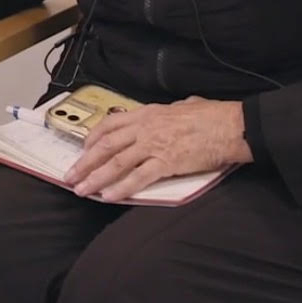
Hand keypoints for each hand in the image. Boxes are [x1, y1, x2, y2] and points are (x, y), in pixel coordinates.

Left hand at [63, 98, 249, 202]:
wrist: (231, 126)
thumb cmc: (212, 116)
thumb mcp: (184, 106)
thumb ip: (172, 110)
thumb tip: (175, 109)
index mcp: (147, 113)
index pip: (110, 125)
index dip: (92, 139)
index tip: (83, 151)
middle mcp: (145, 128)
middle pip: (106, 146)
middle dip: (85, 162)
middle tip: (70, 176)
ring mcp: (154, 145)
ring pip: (116, 162)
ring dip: (95, 178)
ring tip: (82, 190)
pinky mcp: (166, 162)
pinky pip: (138, 178)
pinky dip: (121, 188)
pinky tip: (108, 197)